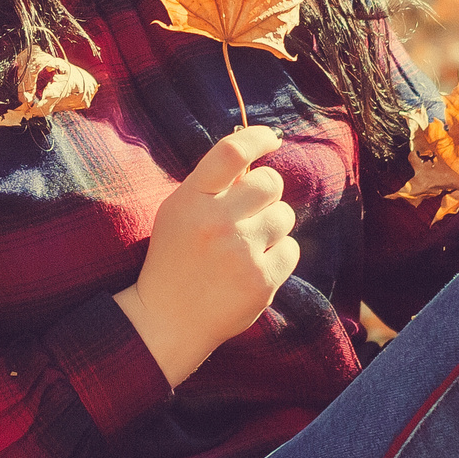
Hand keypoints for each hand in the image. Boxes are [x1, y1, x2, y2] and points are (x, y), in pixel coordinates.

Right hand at [114, 126, 298, 386]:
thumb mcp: (178, 212)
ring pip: (284, 216)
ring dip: (272, 226)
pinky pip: (291, 249)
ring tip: (246, 246)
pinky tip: (253, 268)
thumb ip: (212, 184)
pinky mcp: (261, 281)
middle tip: (250, 211)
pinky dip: (277, 256)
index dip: (257, 137)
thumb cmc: (175, 258)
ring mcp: (241, 252)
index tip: (272, 138)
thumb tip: (255, 155)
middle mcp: (216, 222)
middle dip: (266, 193)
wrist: (167, 320)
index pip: (232, 152)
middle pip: (269, 183)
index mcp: (191, 199)